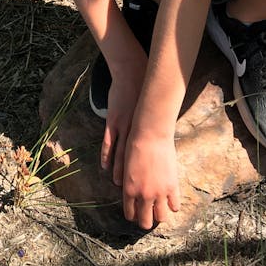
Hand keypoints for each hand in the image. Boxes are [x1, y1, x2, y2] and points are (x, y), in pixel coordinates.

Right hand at [100, 55, 146, 185]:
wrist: (132, 72)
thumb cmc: (144, 89)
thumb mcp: (153, 109)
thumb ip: (154, 125)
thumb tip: (159, 141)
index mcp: (149, 128)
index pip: (150, 157)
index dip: (149, 173)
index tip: (150, 188)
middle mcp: (137, 131)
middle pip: (136, 160)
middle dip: (135, 176)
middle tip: (135, 193)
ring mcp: (123, 126)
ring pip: (121, 154)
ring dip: (120, 171)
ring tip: (119, 186)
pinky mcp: (112, 120)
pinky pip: (109, 142)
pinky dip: (106, 156)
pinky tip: (105, 167)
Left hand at [121, 132, 180, 230]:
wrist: (150, 135)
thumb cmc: (135, 146)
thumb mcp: (127, 168)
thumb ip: (130, 183)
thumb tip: (134, 195)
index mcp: (128, 190)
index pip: (130, 214)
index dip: (134, 216)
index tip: (136, 213)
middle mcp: (143, 195)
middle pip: (145, 221)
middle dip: (146, 221)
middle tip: (148, 215)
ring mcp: (159, 193)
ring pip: (161, 218)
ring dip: (160, 215)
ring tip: (160, 210)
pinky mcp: (172, 187)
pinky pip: (175, 206)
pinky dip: (173, 206)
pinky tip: (171, 202)